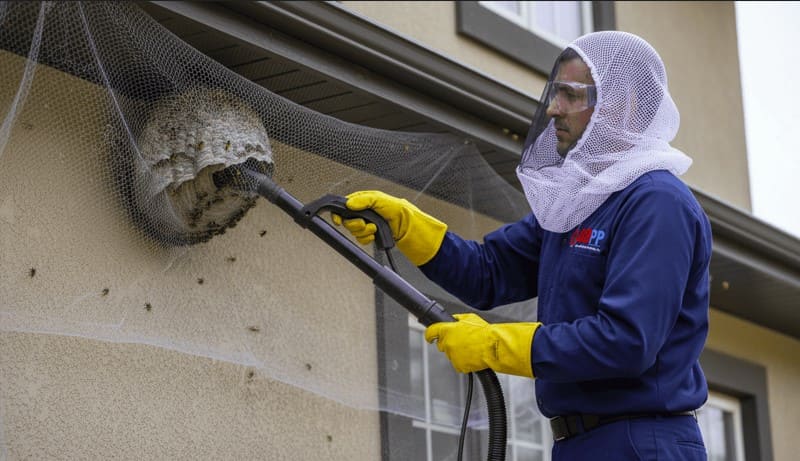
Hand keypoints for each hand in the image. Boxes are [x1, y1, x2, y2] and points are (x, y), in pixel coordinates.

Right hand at [332, 190, 447, 265]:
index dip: (339, 212)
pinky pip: (360, 239)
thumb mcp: (382, 200)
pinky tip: (374, 235)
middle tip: (365, 224)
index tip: (338, 219)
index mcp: (365, 200)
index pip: (345, 205)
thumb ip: (364, 200)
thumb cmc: (400, 211)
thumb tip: (349, 203)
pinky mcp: (371, 235)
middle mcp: (365, 212)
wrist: (409, 230)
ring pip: (353, 230)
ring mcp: (367, 224)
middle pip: (347, 220)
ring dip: (363, 231)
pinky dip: (366, 238)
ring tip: (374, 229)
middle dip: (355, 224)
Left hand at [424, 313, 540, 377]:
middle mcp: (447, 343)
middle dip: (448, 342)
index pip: (430, 332)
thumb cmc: (484, 332)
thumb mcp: (469, 318)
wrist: (494, 347)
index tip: (429, 337)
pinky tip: (473, 355)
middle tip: (462, 340)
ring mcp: (452, 356)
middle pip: (441, 344)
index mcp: (447, 330)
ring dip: (457, 351)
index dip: (429, 335)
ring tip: (472, 347)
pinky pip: (458, 363)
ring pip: (451, 354)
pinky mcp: (459, 366)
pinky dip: (463, 361)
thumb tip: (452, 320)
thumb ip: (457, 319)